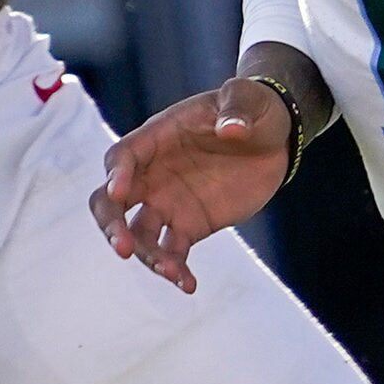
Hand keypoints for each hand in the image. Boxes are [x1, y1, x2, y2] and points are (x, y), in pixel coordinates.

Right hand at [88, 76, 292, 293]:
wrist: (272, 138)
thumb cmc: (252, 109)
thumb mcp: (247, 98)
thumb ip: (236, 108)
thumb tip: (232, 128)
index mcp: (157, 138)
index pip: (122, 157)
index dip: (116, 174)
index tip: (119, 192)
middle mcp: (153, 174)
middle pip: (112, 202)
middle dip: (111, 225)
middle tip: (123, 247)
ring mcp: (167, 203)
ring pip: (139, 234)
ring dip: (146, 256)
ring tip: (171, 272)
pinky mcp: (189, 226)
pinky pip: (172, 253)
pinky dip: (176, 271)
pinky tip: (188, 285)